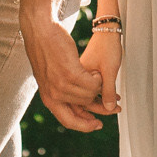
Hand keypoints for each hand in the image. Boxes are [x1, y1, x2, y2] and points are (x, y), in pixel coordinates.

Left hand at [23, 13, 106, 131]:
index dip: (84, 126)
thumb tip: (74, 104)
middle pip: (84, 107)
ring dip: (98, 87)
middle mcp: (54, 95)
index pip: (68, 121)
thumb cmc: (46, 50)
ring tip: (99, 77)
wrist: (40, 31)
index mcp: (48, 98)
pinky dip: (98, 78)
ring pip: (90, 95)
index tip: (97, 124)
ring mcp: (62, 86)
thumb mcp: (49, 76)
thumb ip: (60, 91)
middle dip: (100, 105)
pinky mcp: (71, 74)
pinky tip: (96, 71)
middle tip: (115, 104)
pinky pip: (93, 84)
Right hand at [79, 31, 121, 116]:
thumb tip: (109, 108)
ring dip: (101, 101)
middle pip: (83, 100)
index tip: (112, 110)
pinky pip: (88, 88)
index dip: (99, 108)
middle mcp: (74, 77)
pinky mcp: (82, 73)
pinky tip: (111, 94)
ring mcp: (77, 75)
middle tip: (116, 108)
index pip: (85, 101)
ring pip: (86, 95)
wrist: (106, 30)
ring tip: (116, 104)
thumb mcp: (110, 70)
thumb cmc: (107, 46)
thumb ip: (108, 90)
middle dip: (100, 107)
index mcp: (77, 76)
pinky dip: (99, 93)